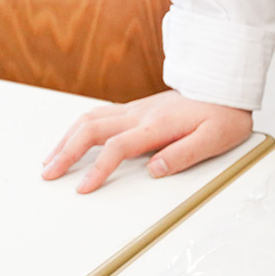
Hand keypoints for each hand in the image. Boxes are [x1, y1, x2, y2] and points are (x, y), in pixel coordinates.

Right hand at [41, 89, 250, 193]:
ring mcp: (136, 109)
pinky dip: (78, 128)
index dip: (98, 169)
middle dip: (66, 152)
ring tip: (51, 159)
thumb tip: (154, 169)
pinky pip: (98, 114)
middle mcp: (140, 114)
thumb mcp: (214, 139)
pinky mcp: (137, 108)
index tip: (83, 188)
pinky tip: (72, 139)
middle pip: (91, 129)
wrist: (226, 88)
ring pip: (90, 118)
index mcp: (157, 125)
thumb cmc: (223, 114)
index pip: (118, 147)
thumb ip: (184, 154)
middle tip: (49, 174)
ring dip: (66, 138)